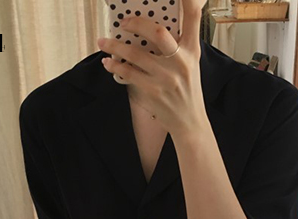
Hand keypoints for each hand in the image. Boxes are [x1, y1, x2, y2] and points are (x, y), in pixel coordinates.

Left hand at [98, 0, 207, 140]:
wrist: (189, 122)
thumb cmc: (186, 89)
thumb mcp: (191, 63)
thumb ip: (179, 44)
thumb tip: (152, 26)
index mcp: (192, 50)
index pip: (194, 17)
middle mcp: (181, 61)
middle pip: (156, 32)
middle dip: (135, 23)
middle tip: (123, 23)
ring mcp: (166, 77)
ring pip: (135, 54)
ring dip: (115, 47)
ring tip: (103, 43)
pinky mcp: (153, 91)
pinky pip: (128, 73)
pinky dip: (115, 66)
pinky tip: (108, 63)